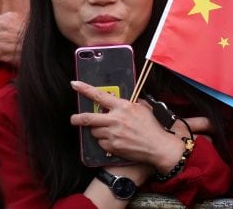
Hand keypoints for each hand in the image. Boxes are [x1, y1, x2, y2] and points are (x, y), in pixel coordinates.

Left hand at [70, 81, 186, 172]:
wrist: (159, 147)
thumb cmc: (152, 127)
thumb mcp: (142, 108)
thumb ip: (128, 103)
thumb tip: (118, 101)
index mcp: (122, 107)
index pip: (99, 95)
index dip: (84, 89)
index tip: (75, 84)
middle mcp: (116, 120)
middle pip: (88, 118)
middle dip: (77, 118)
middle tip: (74, 119)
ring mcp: (113, 134)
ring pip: (94, 131)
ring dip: (96, 131)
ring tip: (107, 131)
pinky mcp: (113, 146)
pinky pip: (101, 143)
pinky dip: (104, 141)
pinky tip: (114, 140)